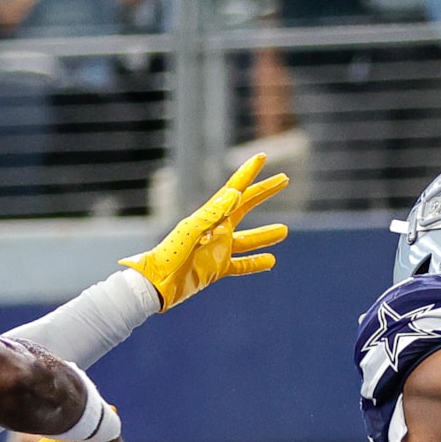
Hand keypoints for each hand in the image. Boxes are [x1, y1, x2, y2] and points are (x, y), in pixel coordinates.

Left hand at [124, 151, 289, 307]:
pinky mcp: (216, 268)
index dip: (248, 173)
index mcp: (209, 217)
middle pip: (245, 206)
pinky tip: (271, 261)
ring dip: (265, 234)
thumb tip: (235, 192)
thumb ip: (212, 214)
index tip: (261, 157)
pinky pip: (241, 264)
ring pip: (247, 239)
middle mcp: (215, 229)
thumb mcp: (191, 232)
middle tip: (284, 179)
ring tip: (284, 230)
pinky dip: (255, 263)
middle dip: (264, 192)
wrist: (156, 284)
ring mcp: (217, 249)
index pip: (233, 189)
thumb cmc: (169, 255)